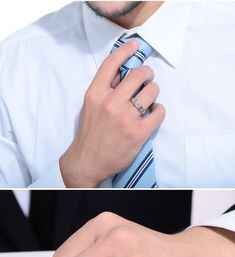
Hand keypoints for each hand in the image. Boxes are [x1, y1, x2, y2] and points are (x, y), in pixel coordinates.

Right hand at [60, 41, 164, 186]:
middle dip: (147, 74)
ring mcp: (126, 118)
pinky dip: (159, 110)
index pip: (111, 64)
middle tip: (147, 78)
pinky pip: (159, 112)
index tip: (135, 46)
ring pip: (151, 91)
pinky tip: (153, 113)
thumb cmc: (89, 134)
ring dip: (153, 91)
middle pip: (138, 74)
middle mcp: (111, 103)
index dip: (125, 50)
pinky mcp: (139, 132)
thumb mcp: (90, 107)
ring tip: (149, 98)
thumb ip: (105, 89)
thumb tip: (122, 72)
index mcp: (95, 94)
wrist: (88, 162)